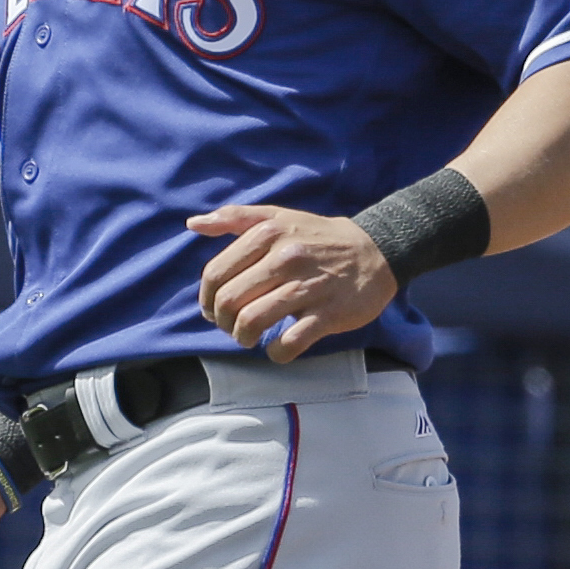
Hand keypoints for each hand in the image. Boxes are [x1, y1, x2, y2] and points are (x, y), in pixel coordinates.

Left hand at [190, 204, 397, 361]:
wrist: (376, 250)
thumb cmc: (319, 237)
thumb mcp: (279, 216)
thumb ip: (235, 218)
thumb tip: (192, 224)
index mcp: (268, 233)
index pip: (216, 273)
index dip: (207, 298)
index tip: (214, 308)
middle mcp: (285, 257)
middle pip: (229, 300)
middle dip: (222, 321)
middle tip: (231, 326)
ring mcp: (307, 287)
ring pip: (252, 322)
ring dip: (243, 337)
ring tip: (249, 337)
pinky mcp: (328, 314)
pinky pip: (289, 342)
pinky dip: (276, 352)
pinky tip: (278, 347)